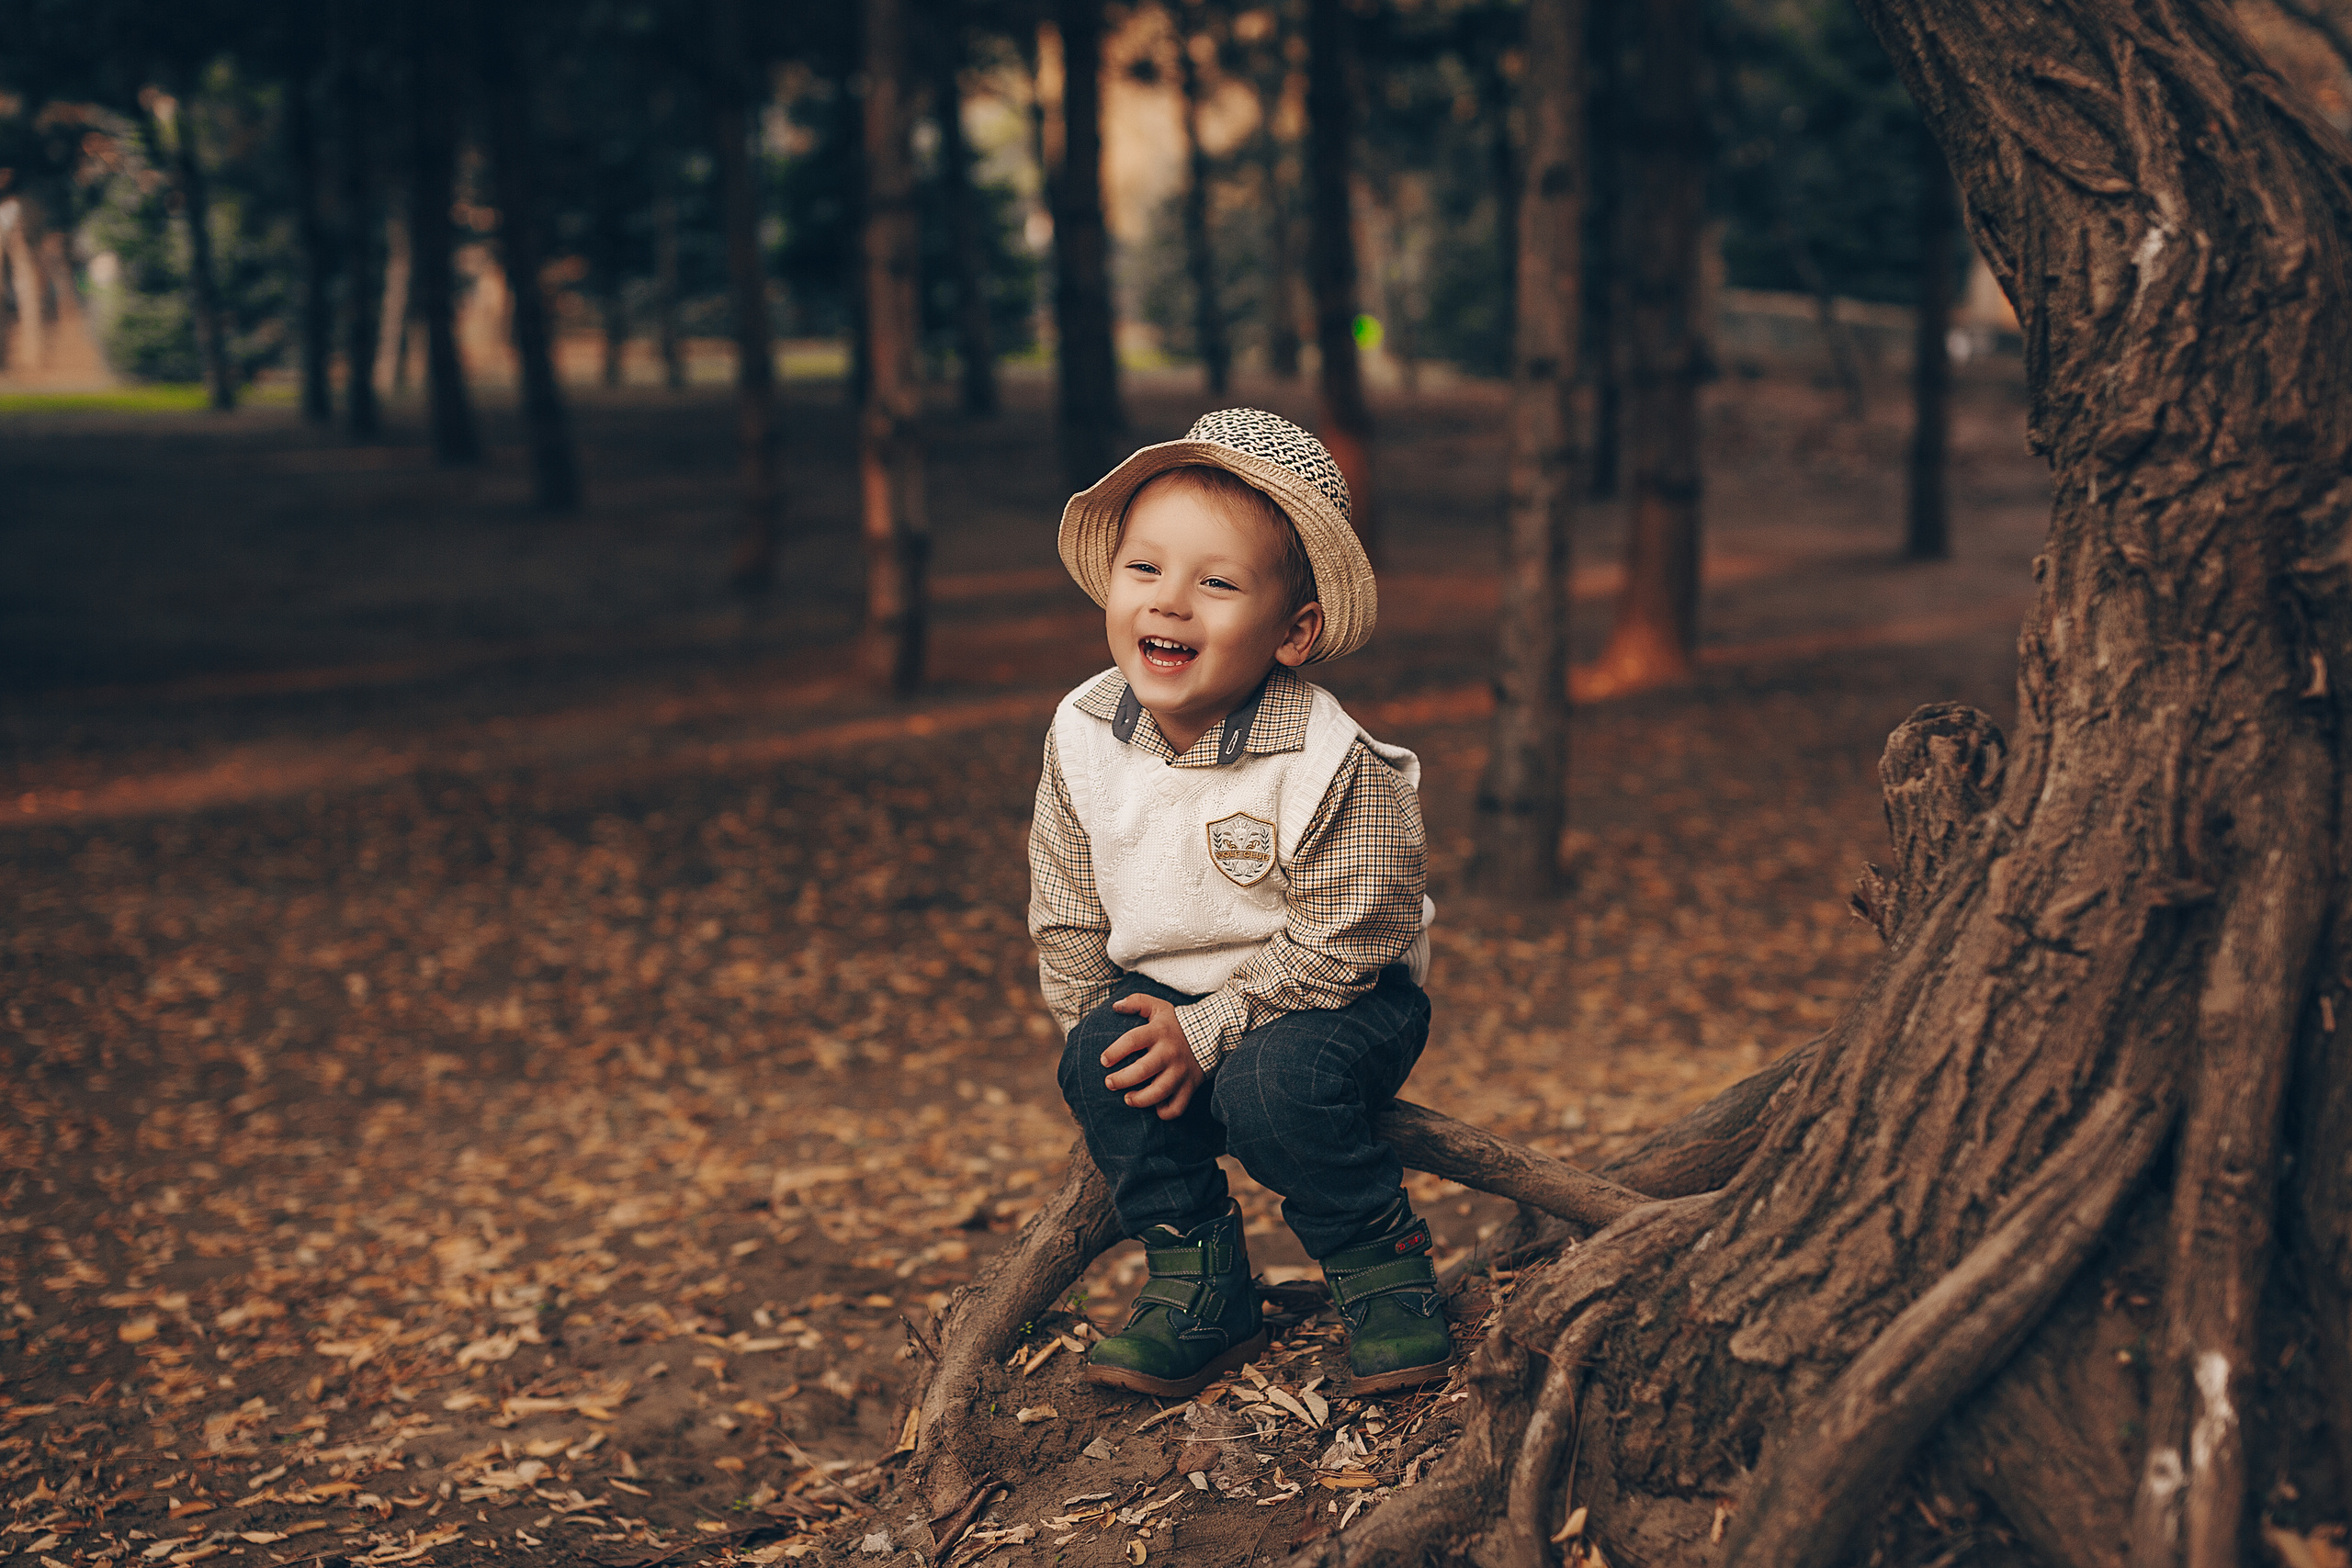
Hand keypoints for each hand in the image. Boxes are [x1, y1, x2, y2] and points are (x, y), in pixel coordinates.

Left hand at [1102, 994, 1206, 1120]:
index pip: (1132, 1041)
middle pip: (1142, 1070)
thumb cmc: (1176, 1023)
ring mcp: (1181, 1071)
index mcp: (1159, 1032)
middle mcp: (1169, 1052)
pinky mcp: (1190, 1086)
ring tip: (1128, 1098)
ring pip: (1159, 1092)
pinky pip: (1178, 1106)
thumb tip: (1115, 1006)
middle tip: (1109, 1083)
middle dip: (1121, 1080)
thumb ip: (1136, 1001)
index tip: (1104, 1061)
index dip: (1115, 1051)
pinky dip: (1165, 1112)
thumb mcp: (1159, 1006)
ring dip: (1139, 1099)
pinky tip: (1155, 1107)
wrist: (1213, 1033)